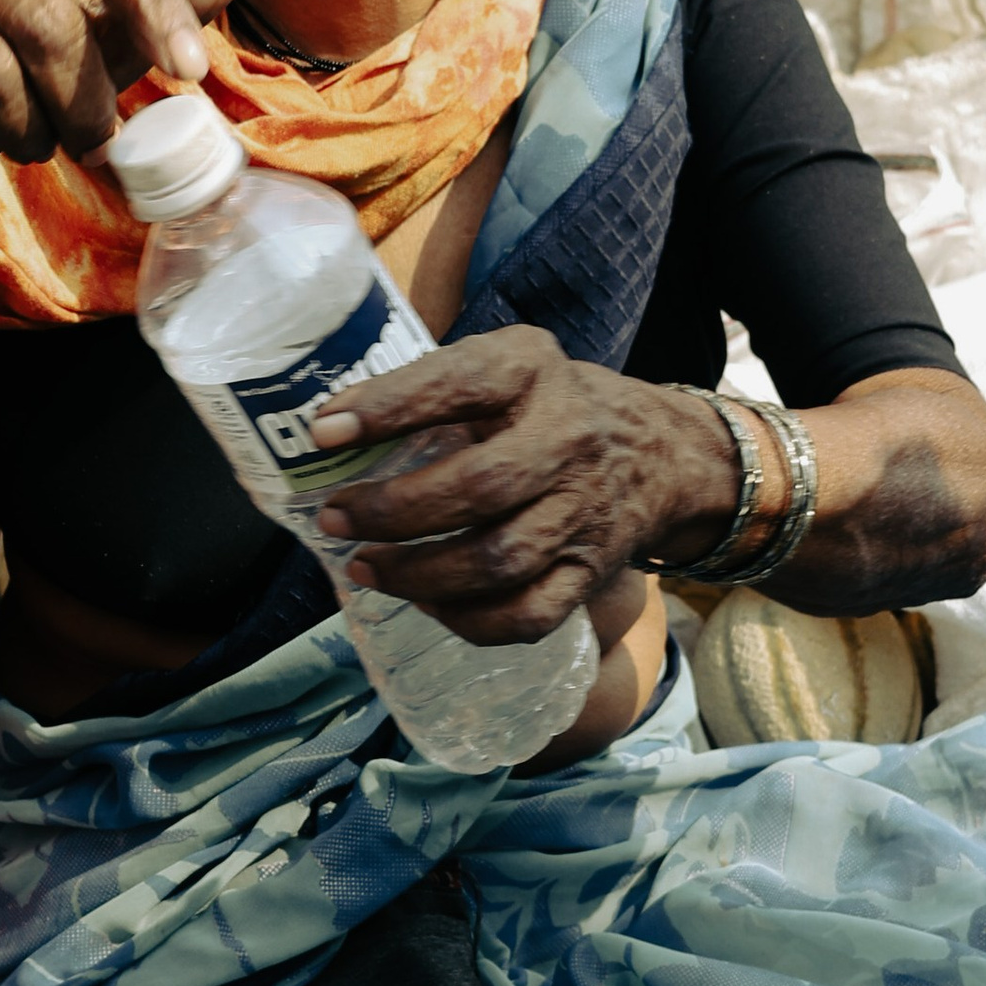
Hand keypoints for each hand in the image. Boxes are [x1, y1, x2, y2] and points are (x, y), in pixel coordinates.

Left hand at [310, 335, 742, 641]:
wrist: (663, 454)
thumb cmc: (550, 407)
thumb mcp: (507, 367)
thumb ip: (433, 388)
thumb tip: (327, 430)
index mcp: (533, 372)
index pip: (459, 382)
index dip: (388, 407)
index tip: (322, 431)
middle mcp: (567, 438)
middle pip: (480, 487)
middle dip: (394, 510)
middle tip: (337, 518)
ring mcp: (583, 511)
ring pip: (500, 561)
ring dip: (420, 573)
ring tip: (366, 568)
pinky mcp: (590, 572)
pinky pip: (528, 615)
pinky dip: (468, 619)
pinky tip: (426, 602)